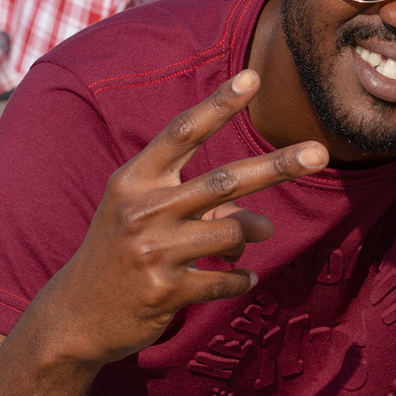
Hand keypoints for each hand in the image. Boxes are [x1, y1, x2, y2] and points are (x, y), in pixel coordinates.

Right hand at [35, 70, 327, 368]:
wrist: (75, 317)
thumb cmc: (126, 249)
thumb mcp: (154, 215)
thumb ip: (212, 207)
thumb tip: (266, 227)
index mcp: (135, 180)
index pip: (183, 133)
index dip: (219, 104)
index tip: (253, 77)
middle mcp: (142, 210)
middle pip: (225, 180)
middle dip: (277, 166)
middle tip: (320, 153)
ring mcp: (152, 253)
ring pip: (233, 233)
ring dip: (250, 235)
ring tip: (241, 243)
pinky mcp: (165, 292)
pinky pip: (228, 279)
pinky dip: (242, 279)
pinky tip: (240, 278)